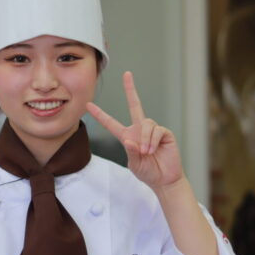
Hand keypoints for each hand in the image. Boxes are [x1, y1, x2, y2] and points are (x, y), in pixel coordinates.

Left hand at [86, 71, 183, 189]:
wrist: (165, 179)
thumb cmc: (148, 172)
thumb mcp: (134, 164)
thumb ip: (131, 152)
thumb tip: (130, 140)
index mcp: (127, 136)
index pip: (111, 123)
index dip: (100, 115)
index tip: (89, 105)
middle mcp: (139, 130)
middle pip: (135, 105)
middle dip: (131, 89)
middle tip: (127, 74)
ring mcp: (152, 130)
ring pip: (146, 123)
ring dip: (145, 139)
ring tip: (146, 152)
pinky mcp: (164, 133)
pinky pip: (156, 130)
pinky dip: (152, 140)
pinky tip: (152, 149)